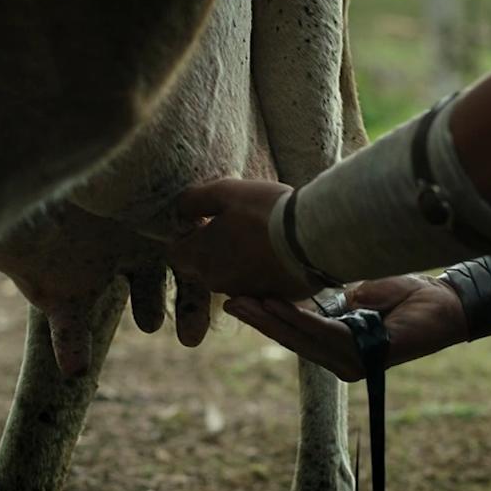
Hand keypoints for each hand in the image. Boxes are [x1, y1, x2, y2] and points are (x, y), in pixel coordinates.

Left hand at [168, 179, 318, 299]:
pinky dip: (261, 271)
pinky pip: (258, 285)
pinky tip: (278, 252)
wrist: (315, 236)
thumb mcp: (225, 192)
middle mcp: (218, 282)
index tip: (204, 221)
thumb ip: (193, 201)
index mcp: (201, 257)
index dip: (185, 236)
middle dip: (210, 249)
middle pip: (202, 267)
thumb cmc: (266, 211)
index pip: (175, 253)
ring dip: (237, 261)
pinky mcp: (272, 298)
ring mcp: (246, 293)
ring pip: (230, 277)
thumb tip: (180, 211)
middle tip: (234, 226)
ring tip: (260, 236)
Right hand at [222, 274, 468, 380]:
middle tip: (230, 301)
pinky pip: (324, 334)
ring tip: (246, 300)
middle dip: (259, 319)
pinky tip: (276, 305)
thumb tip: (307, 296)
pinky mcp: (364, 355)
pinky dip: (299, 318)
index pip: (295, 334)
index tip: (237, 299)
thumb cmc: (407, 295)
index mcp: (339, 346)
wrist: (446, 302)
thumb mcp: (359, 293)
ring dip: (272, 318)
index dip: (266, 318)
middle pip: (291, 340)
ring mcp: (352, 362)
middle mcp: (342, 360)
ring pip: (302, 338)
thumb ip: (331, 301)